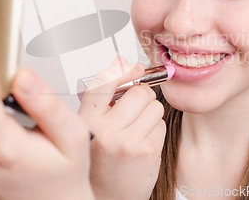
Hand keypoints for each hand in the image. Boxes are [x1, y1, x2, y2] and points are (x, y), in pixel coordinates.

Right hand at [78, 58, 165, 199]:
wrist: (108, 197)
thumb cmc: (100, 161)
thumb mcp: (93, 126)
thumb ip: (105, 96)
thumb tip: (122, 61)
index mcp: (86, 121)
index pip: (104, 83)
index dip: (123, 70)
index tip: (136, 68)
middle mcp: (105, 131)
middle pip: (139, 92)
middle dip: (142, 97)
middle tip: (134, 112)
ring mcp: (127, 141)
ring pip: (154, 106)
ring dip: (150, 114)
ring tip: (137, 130)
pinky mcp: (147, 151)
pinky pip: (161, 124)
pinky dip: (156, 130)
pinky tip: (143, 144)